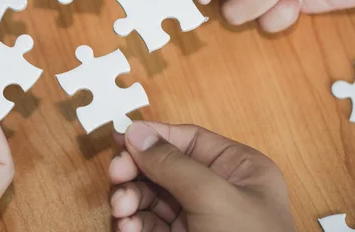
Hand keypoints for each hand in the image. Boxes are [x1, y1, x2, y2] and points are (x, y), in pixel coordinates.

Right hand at [109, 122, 295, 231]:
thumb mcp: (213, 197)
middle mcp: (218, 190)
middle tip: (116, 176)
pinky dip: (133, 224)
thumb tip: (138, 132)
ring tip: (122, 210)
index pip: (188, 140)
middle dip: (136, 172)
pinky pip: (149, 224)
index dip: (153, 137)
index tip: (120, 140)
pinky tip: (128, 229)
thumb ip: (173, 163)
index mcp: (238, 169)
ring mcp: (198, 219)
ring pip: (151, 196)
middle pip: (164, 167)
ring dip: (130, 199)